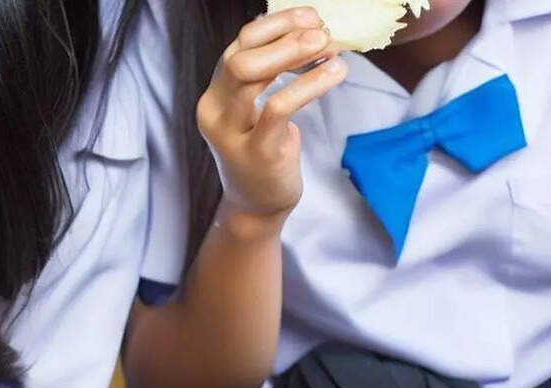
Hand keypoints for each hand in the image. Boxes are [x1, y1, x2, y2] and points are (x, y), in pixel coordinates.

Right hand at [197, 8, 346, 232]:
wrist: (257, 205)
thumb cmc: (263, 151)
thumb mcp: (256, 110)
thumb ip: (267, 76)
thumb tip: (305, 31)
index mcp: (215, 95)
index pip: (238, 45)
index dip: (274, 25)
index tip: (308, 15)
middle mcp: (215, 111)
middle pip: (239, 56)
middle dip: (282, 36)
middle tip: (320, 31)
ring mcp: (231, 133)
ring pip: (250, 76)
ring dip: (292, 54)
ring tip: (328, 46)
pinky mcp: (257, 152)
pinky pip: (279, 108)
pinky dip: (310, 84)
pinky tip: (335, 74)